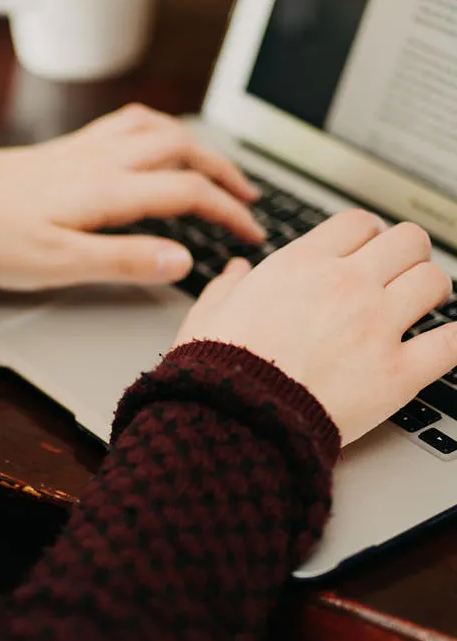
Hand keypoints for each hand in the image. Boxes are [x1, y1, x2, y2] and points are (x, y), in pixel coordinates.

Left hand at [0, 104, 262, 289]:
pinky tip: (156, 142)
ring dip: (196, 145)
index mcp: (105, 190)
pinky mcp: (66, 149)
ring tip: (217, 167)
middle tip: (249, 199)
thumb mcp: (58, 263)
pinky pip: (126, 123)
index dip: (228, 211)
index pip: (187, 191)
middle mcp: (100, 159)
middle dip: (225, 171)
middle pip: (182, 148)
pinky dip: (158, 129)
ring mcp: (83, 148)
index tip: (251, 233)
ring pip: (157, 128)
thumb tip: (184, 260)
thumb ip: (124, 260)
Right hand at [174, 210, 456, 444]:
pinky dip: (455, 340)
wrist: (235, 417)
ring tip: (422, 304)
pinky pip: (452, 343)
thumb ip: (228, 285)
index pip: (358, 223)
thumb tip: (236, 270)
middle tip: (400, 272)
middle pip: (408, 241)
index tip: (366, 248)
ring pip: (434, 281)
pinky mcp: (398, 372)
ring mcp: (377, 325)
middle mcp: (347, 284)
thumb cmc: (217, 367)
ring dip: (430, 291)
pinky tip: (447, 341)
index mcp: (302, 265)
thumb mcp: (208, 313)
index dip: (366, 234)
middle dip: (406, 254)